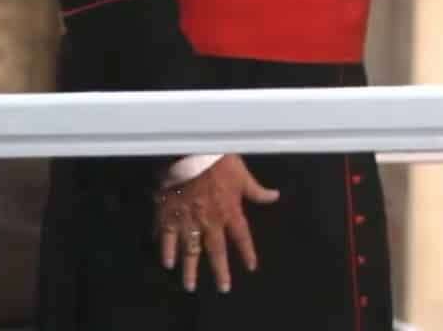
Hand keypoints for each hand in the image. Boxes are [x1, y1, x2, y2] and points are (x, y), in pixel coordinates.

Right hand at [154, 154, 279, 292]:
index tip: (251, 267)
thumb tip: (275, 196)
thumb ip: (257, 191)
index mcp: (230, 211)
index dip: (247, 252)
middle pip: (216, 251)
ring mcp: (189, 221)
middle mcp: (210, 221)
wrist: (190, 154)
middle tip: (223, 288)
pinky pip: (167, 238)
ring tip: (190, 286)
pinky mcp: (169, 216)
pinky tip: (167, 263)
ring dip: (190, 270)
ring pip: (190, 251)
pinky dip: (167, 251)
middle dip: (220, 271)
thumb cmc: (219, 161)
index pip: (242, 237)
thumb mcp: (243, 175)